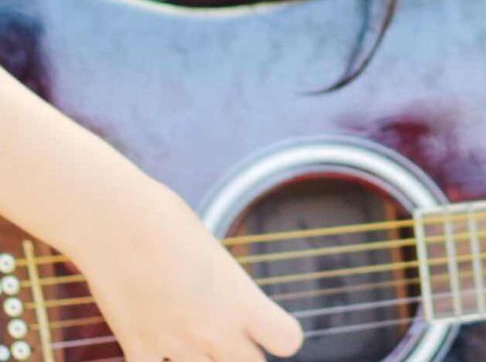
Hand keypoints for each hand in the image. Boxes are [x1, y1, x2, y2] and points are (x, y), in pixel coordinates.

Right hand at [68, 179, 303, 361]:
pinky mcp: (138, 350)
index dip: (281, 334)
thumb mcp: (214, 257)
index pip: (287, 341)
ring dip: (203, 360)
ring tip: (190, 330)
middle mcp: (214, 329)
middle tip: (226, 330)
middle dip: (243, 353)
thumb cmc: (168, 222)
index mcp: (242, 299)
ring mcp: (175, 345)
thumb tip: (230, 317)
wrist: (115, 219)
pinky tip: (158, 345)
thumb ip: (227, 295)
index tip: (266, 324)